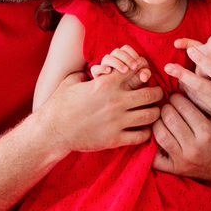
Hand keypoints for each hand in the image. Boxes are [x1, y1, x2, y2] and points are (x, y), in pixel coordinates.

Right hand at [40, 68, 162, 152]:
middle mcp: (115, 101)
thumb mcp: (71, 82)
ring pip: (150, 115)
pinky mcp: (115, 139)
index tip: (145, 76)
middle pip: (151, 94)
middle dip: (158, 94)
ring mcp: (117, 121)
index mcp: (106, 84)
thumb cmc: (59, 105)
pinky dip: (147, 132)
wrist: (52, 131)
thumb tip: (88, 71)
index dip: (144, 72)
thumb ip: (84, 74)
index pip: (137, 71)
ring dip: (155, 113)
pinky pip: (142, 136)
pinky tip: (144, 129)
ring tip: (154, 112)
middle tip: (158, 96)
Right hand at [89, 44, 151, 85]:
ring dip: (117, 62)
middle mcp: (112, 60)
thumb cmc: (129, 85)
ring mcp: (104, 67)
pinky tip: (109, 71)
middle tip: (134, 67)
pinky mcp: (97, 76)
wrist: (114, 97)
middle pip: (117, 51)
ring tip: (125, 71)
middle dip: (126, 58)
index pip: (125, 48)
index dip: (132, 53)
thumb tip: (145, 76)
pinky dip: (101, 68)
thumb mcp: (138, 80)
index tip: (138, 63)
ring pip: (107, 58)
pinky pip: (95, 68)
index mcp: (122, 58)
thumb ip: (144, 75)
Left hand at [151, 93, 210, 180]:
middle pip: (170, 119)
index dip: (176, 98)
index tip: (175, 96)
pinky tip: (156, 137)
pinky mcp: (176, 169)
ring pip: (160, 135)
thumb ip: (199, 108)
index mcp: (207, 131)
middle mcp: (194, 146)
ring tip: (161, 119)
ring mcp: (184, 159)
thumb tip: (178, 90)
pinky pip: (156, 157)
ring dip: (157, 123)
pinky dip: (152, 146)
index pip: (184, 108)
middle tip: (167, 106)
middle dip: (166, 108)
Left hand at [164, 45, 210, 134]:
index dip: (201, 59)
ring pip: (195, 96)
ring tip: (172, 72)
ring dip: (183, 84)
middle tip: (167, 66)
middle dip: (182, 75)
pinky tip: (183, 85)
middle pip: (199, 85)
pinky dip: (189, 94)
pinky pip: (197, 104)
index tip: (189, 49)